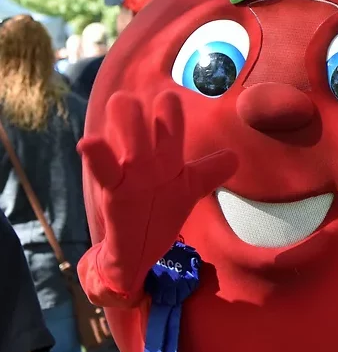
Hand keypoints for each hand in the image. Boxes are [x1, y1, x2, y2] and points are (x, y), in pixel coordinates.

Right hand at [78, 90, 237, 295]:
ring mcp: (130, 175)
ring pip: (127, 138)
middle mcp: (146, 159)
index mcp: (165, 156)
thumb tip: (235, 157)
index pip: (169, 124)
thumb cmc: (158, 212)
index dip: (169, 109)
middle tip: (135, 99)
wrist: (135, 252)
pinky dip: (97, 157)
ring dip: (126, 119)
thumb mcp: (187, 188)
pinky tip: (89, 142)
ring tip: (123, 103)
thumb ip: (209, 171)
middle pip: (140, 121)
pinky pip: (105, 172)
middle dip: (138, 106)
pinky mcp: (114, 195)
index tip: (168, 99)